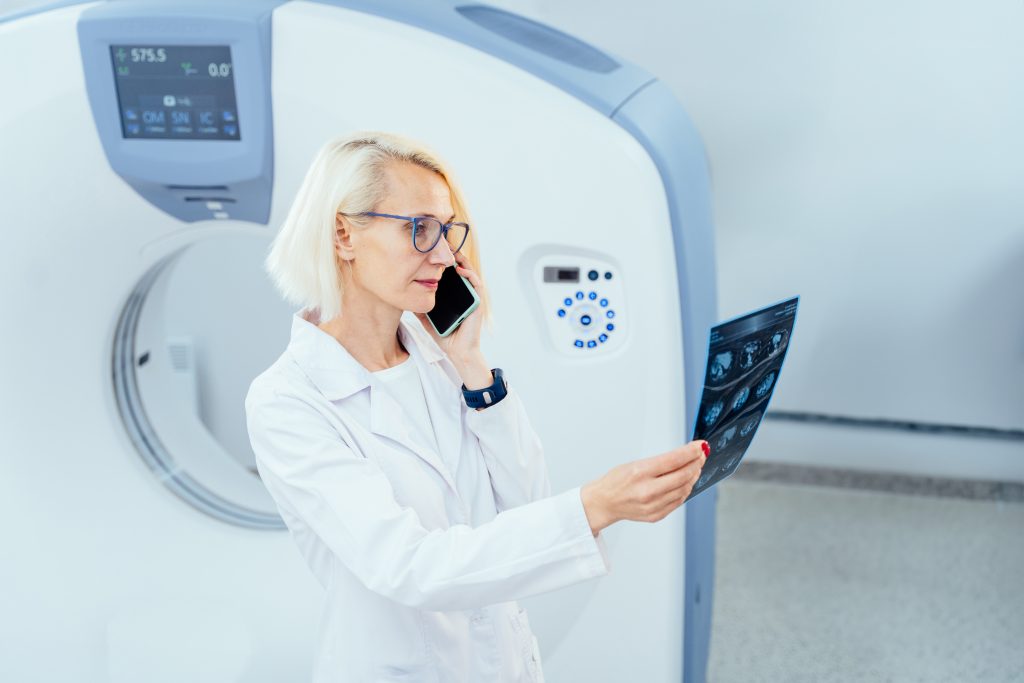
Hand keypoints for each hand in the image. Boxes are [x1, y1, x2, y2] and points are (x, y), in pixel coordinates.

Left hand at [414, 251, 486, 363]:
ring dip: (462, 260)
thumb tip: (406, 298)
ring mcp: (472, 297)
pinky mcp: (478, 303)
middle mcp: (465, 294)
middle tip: (442, 244)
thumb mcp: (427, 319)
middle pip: (460, 269)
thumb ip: (420, 308)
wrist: (458, 352)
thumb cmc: (446, 336)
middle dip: (452, 255)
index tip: (433, 251)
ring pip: (470, 272)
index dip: (443, 261)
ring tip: (451, 251)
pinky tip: (459, 269)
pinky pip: (476, 284)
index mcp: (455, 296)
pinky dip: (469, 274)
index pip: (451, 274)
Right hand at [580, 440, 708, 535]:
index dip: (691, 451)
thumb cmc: (617, 481)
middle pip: (683, 475)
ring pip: (684, 489)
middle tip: (701, 455)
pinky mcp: (656, 515)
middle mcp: (647, 490)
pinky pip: (678, 501)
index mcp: (640, 473)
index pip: (674, 459)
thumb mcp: (635, 464)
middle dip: (696, 463)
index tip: (700, 446)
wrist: (604, 502)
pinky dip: (685, 489)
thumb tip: (685, 456)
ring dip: (693, 476)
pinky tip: (686, 482)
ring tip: (695, 467)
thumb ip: (660, 462)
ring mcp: (653, 505)